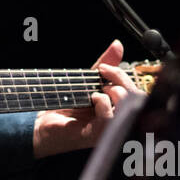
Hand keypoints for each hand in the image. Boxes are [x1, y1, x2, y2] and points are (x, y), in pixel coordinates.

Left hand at [32, 39, 140, 158]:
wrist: (42, 124)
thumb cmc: (65, 106)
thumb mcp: (86, 80)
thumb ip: (104, 64)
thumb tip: (117, 45)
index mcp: (116, 108)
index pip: (135, 92)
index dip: (124, 76)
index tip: (105, 67)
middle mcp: (115, 120)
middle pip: (136, 99)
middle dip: (122, 79)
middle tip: (103, 72)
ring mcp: (106, 129)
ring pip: (127, 109)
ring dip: (116, 92)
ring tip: (100, 88)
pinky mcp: (93, 135)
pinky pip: (108, 119)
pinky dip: (104, 103)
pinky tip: (94, 98)